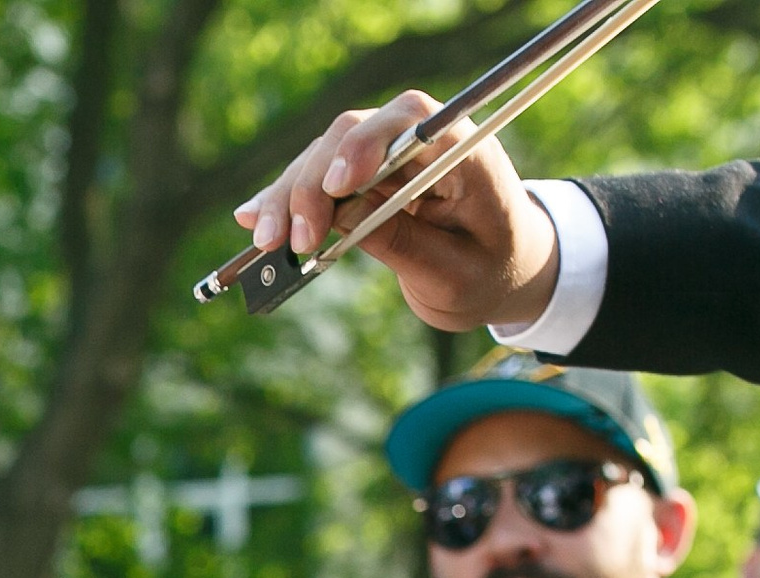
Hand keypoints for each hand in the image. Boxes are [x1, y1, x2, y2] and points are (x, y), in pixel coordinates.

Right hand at [234, 92, 560, 332]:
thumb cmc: (490, 272)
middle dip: (311, 184)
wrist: (505, 269)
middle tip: (287, 242)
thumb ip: (401, 242)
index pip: (409, 120)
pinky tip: (253, 219)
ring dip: (289, 197)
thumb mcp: (451, 274)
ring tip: (266, 245)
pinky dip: (287, 199)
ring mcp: (390, 155)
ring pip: (325, 156)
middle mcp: (423, 139)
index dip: (365, 144)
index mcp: (464, 151)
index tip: (338, 188)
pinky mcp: (367, 177)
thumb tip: (339, 217)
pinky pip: (320, 179)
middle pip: (352, 135)